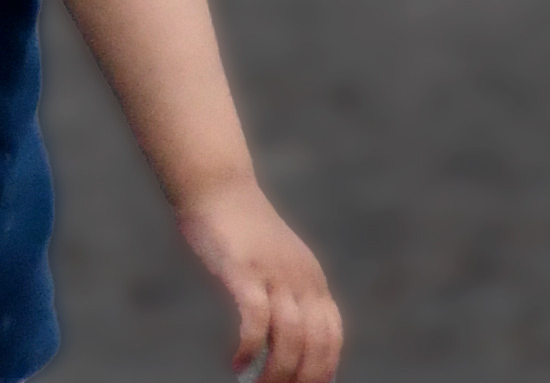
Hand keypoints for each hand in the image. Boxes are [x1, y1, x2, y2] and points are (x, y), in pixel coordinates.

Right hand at [179, 175, 341, 382]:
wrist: (217, 185)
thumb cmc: (240, 230)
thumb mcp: (275, 263)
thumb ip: (284, 296)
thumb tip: (280, 341)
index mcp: (312, 279)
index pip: (332, 336)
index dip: (323, 369)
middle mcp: (301, 278)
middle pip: (316, 344)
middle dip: (301, 379)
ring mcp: (275, 273)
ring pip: (289, 338)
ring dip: (275, 373)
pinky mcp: (244, 269)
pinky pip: (256, 319)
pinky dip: (250, 348)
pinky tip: (237, 363)